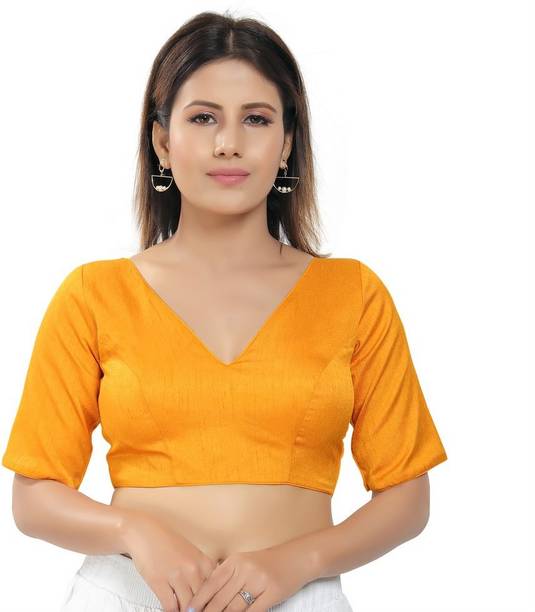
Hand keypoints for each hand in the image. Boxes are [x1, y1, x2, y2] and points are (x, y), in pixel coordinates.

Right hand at [120, 510, 218, 611]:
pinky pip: (170, 606)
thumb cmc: (167, 543)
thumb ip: (202, 572)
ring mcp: (177, 575)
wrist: (145, 532)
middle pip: (202, 600)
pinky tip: (170, 611)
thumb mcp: (191, 554)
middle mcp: (193, 569)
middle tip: (195, 611)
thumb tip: (209, 593)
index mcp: (204, 562)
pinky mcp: (160, 582)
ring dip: (184, 611)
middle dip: (199, 609)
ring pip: (187, 606)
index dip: (212, 603)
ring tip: (182, 611)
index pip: (215, 590)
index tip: (208, 608)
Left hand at [185, 544, 314, 610]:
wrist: (295, 558)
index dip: (199, 600)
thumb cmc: (266, 563)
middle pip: (220, 599)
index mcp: (234, 561)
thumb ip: (226, 575)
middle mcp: (244, 569)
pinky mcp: (271, 593)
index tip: (189, 611)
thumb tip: (205, 597)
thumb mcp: (243, 562)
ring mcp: (258, 581)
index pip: (211, 583)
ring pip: (234, 608)